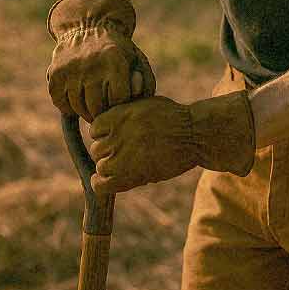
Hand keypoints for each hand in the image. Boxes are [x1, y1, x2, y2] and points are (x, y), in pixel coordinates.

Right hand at [47, 0, 155, 121]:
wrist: (88, 26)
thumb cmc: (117, 50)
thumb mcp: (135, 59)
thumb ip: (144, 81)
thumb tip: (137, 96)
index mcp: (114, 61)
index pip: (118, 100)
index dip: (120, 104)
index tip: (119, 99)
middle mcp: (91, 65)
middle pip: (97, 107)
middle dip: (103, 112)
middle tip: (105, 110)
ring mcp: (71, 69)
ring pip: (78, 107)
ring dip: (86, 111)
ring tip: (92, 106)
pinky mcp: (55, 73)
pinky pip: (61, 103)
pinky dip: (69, 107)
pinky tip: (77, 99)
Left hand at [89, 91, 255, 194]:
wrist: (194, 134)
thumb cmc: (173, 118)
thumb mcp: (146, 104)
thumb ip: (124, 112)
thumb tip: (104, 124)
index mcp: (120, 114)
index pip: (94, 128)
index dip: (104, 134)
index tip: (117, 137)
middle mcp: (118, 134)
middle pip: (97, 149)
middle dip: (108, 151)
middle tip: (127, 152)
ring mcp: (123, 155)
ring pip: (101, 166)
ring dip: (110, 167)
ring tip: (127, 165)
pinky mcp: (130, 175)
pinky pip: (102, 185)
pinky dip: (100, 184)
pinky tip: (105, 180)